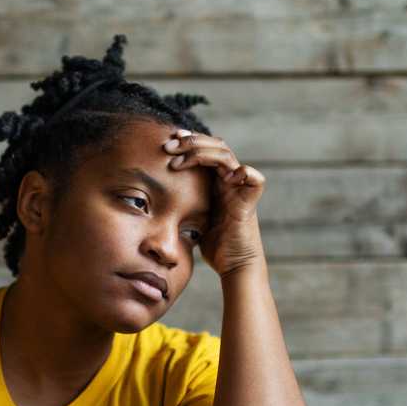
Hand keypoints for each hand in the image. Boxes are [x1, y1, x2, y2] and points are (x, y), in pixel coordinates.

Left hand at [161, 128, 266, 276]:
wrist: (233, 264)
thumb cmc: (212, 244)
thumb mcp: (189, 216)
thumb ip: (180, 202)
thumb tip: (151, 196)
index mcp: (215, 179)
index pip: (205, 148)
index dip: (189, 141)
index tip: (169, 141)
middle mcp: (229, 179)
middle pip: (215, 145)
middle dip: (191, 142)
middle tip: (169, 146)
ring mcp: (240, 188)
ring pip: (226, 156)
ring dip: (202, 153)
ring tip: (178, 161)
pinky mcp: (250, 201)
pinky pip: (255, 179)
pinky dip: (244, 173)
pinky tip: (228, 175)